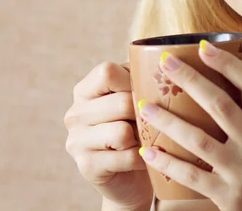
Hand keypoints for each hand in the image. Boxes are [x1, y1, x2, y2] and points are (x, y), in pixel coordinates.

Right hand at [64, 62, 152, 209]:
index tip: (146, 92)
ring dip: (143, 137)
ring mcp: (77, 141)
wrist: (133, 179)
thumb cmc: (140, 129)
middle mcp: (75, 113)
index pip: (107, 72)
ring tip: (149, 139)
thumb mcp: (137, 97)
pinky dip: (144, 158)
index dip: (133, 81)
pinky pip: (127, 156)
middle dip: (145, 113)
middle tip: (155, 122)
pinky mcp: (87, 166)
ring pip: (122, 131)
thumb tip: (167, 61)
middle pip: (120, 102)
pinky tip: (147, 157)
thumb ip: (142, 79)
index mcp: (85, 90)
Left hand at [137, 42, 241, 210]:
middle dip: (190, 80)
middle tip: (165, 62)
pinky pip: (191, 176)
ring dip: (168, 121)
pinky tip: (147, 150)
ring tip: (143, 106)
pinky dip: (167, 162)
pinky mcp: (228, 196)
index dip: (228, 64)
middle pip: (221, 106)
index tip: (202, 46)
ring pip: (199, 140)